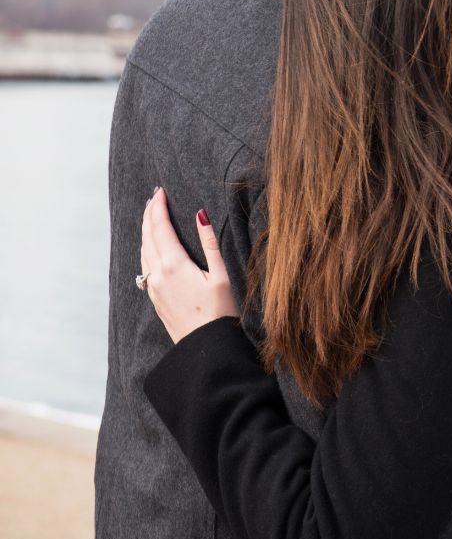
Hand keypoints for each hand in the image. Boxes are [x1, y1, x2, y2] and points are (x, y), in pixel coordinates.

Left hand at [140, 187, 239, 343]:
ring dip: (146, 230)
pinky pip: (144, 265)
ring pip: (143, 251)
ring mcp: (153, 287)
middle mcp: (157, 274)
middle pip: (147, 236)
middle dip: (149, 214)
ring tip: (151, 215)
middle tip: (154, 197)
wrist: (205, 347)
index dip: (158, 207)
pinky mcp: (154, 297)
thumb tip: (200, 215)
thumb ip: (209, 243)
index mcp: (173, 265)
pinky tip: (152, 245)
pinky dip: (146, 248)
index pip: (160, 227)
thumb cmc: (220, 312)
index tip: (160, 191)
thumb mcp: (220, 275)